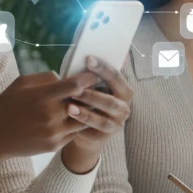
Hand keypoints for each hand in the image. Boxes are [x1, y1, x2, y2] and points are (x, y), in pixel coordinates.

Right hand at [0, 70, 100, 186]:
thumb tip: (66, 77)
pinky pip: (74, 133)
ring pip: (83, 120)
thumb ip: (45, 77)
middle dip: (94, 95)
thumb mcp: (21, 84)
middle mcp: (51, 115)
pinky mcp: (55, 145)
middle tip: (103, 88)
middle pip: (84, 103)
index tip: (96, 74)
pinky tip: (81, 118)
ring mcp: (54, 133)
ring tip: (95, 103)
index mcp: (43, 97)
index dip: (89, 78)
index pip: (76, 85)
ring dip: (89, 112)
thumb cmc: (6, 105)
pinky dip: (78, 125)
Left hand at [59, 56, 133, 173]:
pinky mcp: (105, 137)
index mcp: (124, 91)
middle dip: (91, 94)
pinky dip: (82, 123)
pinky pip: (94, 131)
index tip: (88, 59)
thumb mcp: (94, 89)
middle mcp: (124, 107)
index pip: (116, 77)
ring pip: (102, 118)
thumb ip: (93, 76)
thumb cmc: (90, 103)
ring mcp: (116, 124)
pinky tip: (69, 118)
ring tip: (69, 106)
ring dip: (85, 112)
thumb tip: (85, 55)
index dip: (103, 68)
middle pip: (110, 100)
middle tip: (74, 88)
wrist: (89, 132)